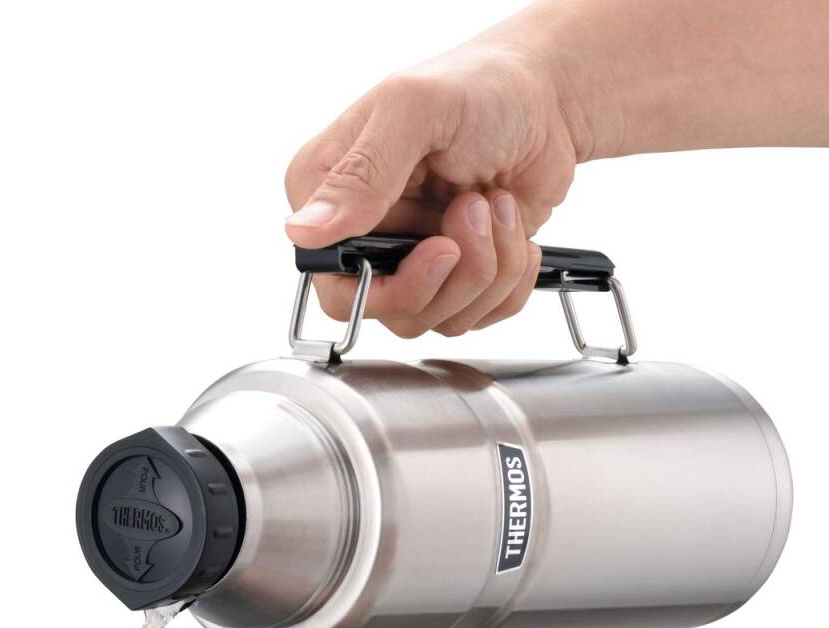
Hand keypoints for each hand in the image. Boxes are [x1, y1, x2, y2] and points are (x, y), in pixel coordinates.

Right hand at [284, 9, 581, 336]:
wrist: (546, 98)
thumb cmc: (481, 85)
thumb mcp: (414, 111)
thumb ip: (361, 174)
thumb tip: (304, 231)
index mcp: (330, 192)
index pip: (335, 287)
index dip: (388, 289)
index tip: (439, 250)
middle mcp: (366, 233)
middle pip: (395, 312)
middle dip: (453, 275)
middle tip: (476, 211)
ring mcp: (413, 258)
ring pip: (441, 319)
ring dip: (489, 269)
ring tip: (497, 206)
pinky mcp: (457, 275)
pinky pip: (479, 317)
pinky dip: (510, 280)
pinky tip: (512, 230)